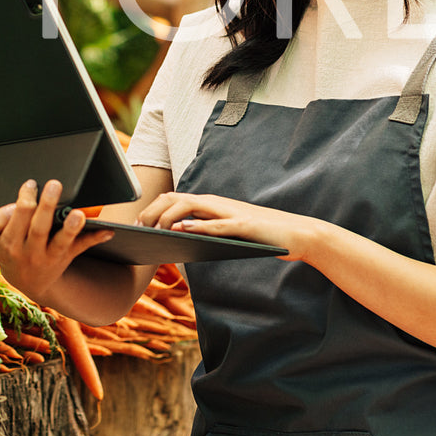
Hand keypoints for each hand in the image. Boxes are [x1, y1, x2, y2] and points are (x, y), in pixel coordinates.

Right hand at [0, 179, 115, 298]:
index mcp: (4, 244)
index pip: (1, 225)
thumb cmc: (8, 248)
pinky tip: (107, 230)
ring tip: (77, 214)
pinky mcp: (63, 258)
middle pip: (33, 228)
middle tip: (51, 185)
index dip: (9, 209)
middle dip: (43, 206)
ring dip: (70, 228)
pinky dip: (94, 238)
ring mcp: (45, 256)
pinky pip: (79, 248)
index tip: (27, 188)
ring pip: (58, 242)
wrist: (27, 281)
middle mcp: (25, 251)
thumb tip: (16, 204)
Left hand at [138, 191, 315, 261]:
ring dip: (168, 217)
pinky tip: (182, 231)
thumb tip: (179, 236)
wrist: (298, 234)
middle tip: (136, 228)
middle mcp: (216, 203)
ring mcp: (229, 213)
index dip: (152, 208)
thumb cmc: (260, 235)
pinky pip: (216, 224)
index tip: (137, 224)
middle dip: (152, 211)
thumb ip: (206, 231)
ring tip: (153, 229)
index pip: (174, 199)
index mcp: (211, 204)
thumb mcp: (227, 232)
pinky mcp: (243, 226)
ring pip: (190, 207)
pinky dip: (198, 227)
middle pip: (175, 199)